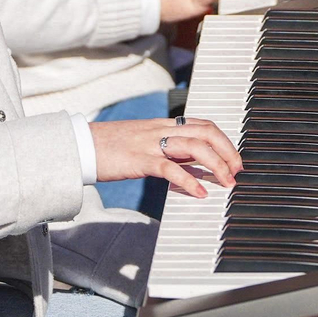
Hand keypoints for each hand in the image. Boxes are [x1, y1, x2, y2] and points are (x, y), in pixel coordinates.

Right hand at [88, 117, 241, 197]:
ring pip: (194, 146)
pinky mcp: (138, 159)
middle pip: (205, 132)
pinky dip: (189, 180)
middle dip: (227, 150)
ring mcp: (150, 143)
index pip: (202, 124)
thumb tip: (191, 167)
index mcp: (161, 125)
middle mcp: (160, 130)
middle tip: (237, 171)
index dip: (224, 140)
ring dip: (217, 164)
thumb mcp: (142, 144)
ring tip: (226, 182)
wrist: (80, 145)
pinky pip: (169, 167)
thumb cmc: (108, 148)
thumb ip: (167, 152)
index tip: (235, 159)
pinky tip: (199, 192)